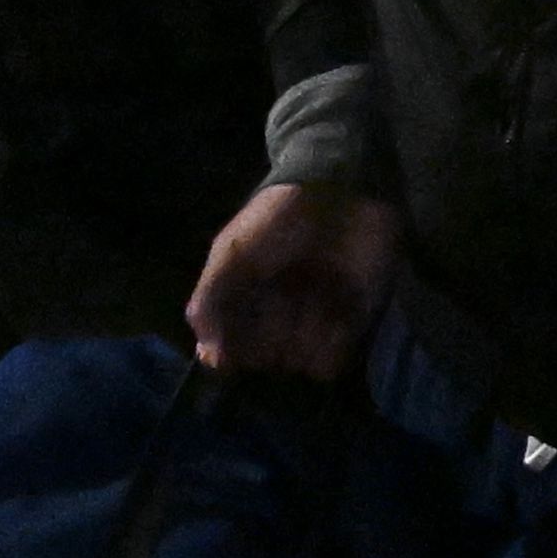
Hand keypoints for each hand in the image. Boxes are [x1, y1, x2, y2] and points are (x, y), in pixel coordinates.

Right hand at [185, 180, 401, 381]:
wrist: (337, 193)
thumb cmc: (276, 221)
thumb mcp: (229, 254)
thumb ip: (208, 303)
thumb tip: (209, 358)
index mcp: (240, 307)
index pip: (226, 355)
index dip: (230, 351)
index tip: (234, 337)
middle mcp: (272, 322)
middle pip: (263, 360)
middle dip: (271, 332)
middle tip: (284, 291)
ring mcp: (310, 326)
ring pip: (295, 364)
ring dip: (302, 334)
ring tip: (314, 294)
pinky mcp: (347, 325)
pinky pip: (330, 364)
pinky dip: (330, 345)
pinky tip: (335, 312)